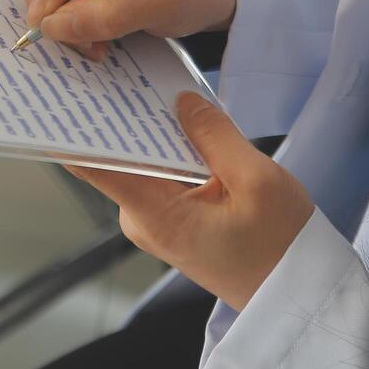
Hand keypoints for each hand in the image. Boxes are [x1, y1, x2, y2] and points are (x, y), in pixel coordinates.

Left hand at [70, 93, 313, 310]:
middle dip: (126, 117)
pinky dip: (173, 151)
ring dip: (156, 132)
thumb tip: (182, 102)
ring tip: (163, 90)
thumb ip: (215, 135)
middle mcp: (143, 221)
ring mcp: (155, 223)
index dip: (75, 131)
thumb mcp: (257, 181)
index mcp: (155, 215)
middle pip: (118, 158)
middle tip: (131, 72)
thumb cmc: (282, 248)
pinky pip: (162, 176)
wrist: (298, 295)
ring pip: (143, 164)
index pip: (94, 168)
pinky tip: (187, 126)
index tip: (71, 95)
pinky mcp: (171, 222)